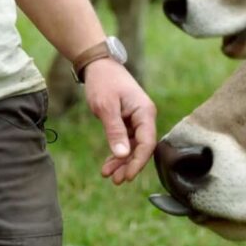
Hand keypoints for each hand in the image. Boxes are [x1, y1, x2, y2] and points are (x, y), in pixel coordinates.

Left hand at [83, 59, 156, 184]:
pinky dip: (117, 152)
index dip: (138, 162)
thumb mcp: (106, 107)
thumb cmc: (103, 82)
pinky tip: (108, 164)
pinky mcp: (128, 121)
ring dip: (121, 161)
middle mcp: (145, 117)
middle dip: (129, 165)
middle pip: (141, 148)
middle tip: (115, 180)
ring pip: (133, 146)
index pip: (147, 143)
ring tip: (108, 175)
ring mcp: (137, 119)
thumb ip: (115, 131)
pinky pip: (126, 141)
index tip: (127, 176)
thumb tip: (122, 154)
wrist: (98, 65)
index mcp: (145, 112)